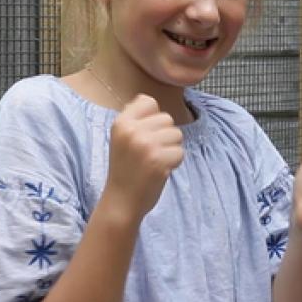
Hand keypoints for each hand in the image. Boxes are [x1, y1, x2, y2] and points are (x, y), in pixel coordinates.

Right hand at [104, 94, 183, 220]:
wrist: (121, 201)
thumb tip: (148, 100)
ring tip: (154, 161)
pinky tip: (160, 171)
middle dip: (164, 136)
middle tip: (148, 154)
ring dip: (170, 149)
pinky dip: (174, 162)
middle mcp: (132, 131)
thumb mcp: (120, 138)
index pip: (149, 102)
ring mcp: (146, 145)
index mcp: (121, 123)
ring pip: (177, 134)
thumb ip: (133, 118)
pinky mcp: (159, 161)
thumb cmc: (125, 168)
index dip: (152, 118)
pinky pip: (180, 152)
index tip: (144, 135)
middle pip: (167, 119)